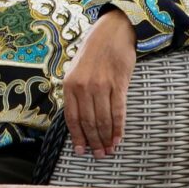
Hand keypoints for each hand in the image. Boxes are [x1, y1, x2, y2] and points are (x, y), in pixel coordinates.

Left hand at [61, 13, 137, 157]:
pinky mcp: (118, 84)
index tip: (81, 151)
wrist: (112, 32)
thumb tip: (78, 120)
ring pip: (103, 120)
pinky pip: (118, 111)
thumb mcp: (75, 70)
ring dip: (106, 138)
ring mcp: (101, 86)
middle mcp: (83, 87)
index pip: (72, 118)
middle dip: (93, 142)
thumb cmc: (93, 53)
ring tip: (108, 150)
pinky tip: (118, 138)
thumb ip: (75, 93)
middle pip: (88, 122)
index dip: (77, 137)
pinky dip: (118, 128)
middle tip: (98, 155)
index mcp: (69, 85)